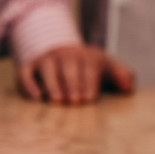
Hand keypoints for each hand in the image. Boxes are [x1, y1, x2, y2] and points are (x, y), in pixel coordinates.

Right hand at [17, 44, 134, 104]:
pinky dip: (29, 84)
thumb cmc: (89, 68)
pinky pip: (26, 73)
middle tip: (74, 101)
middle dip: (72, 83)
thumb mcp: (107, 67)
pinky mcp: (30, 67)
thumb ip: (122, 75)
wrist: (62, 52)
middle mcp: (65, 55)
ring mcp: (46, 60)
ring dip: (52, 83)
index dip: (88, 81)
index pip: (88, 65)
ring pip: (47, 68)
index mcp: (86, 55)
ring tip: (57, 100)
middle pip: (68, 66)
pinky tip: (37, 98)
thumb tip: (128, 87)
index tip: (89, 98)